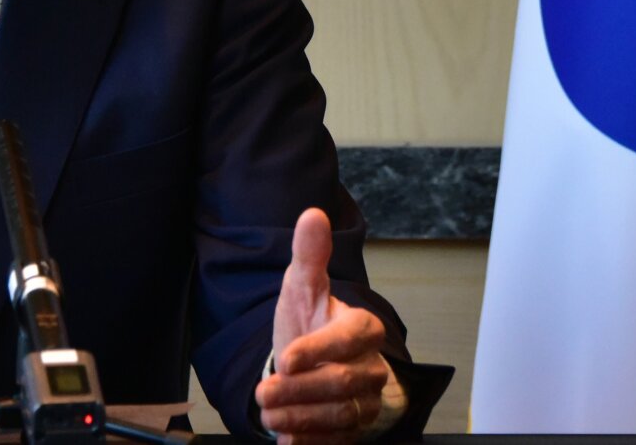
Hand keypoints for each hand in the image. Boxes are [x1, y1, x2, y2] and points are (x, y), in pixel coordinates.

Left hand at [255, 208, 389, 443]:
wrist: (311, 360)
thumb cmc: (310, 320)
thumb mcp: (303, 286)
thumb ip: (309, 255)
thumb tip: (312, 214)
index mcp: (363, 328)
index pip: (349, 341)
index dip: (318, 351)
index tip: (285, 359)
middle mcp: (371, 367)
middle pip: (344, 384)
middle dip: (300, 390)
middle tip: (264, 393)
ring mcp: (366, 401)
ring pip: (341, 415)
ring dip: (301, 418)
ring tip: (268, 415)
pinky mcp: (354, 430)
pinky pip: (337, 440)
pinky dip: (311, 442)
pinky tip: (287, 442)